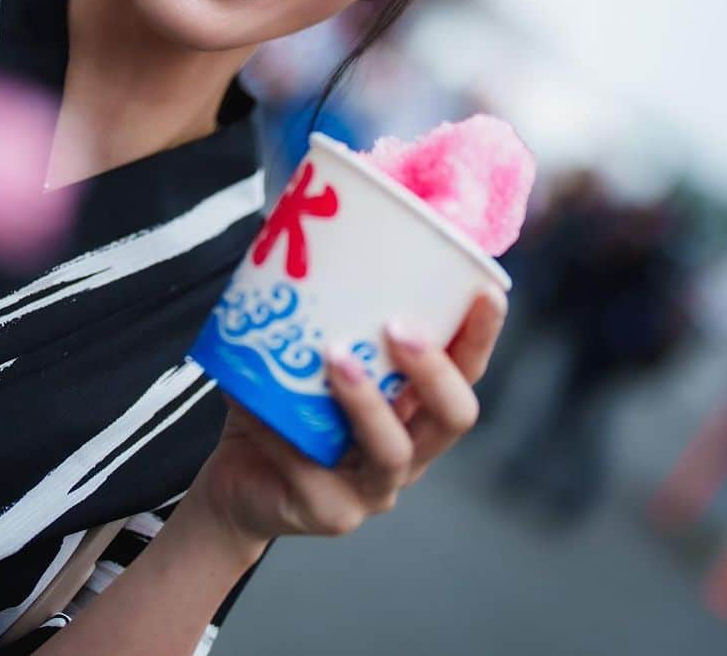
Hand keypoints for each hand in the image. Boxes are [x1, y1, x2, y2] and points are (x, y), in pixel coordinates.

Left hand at [191, 289, 507, 549]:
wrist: (239, 476)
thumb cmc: (279, 400)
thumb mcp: (300, 346)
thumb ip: (312, 298)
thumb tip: (297, 212)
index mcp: (415, 404)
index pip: (465, 368)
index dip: (482, 335)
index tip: (487, 291)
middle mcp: (410, 446)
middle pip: (454, 417)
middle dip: (433, 370)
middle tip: (398, 326)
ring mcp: (376, 487)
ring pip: (393, 451)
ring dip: (367, 401)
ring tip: (334, 357)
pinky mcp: (332, 514)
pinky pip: (317, 476)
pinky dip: (288, 436)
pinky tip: (261, 408)